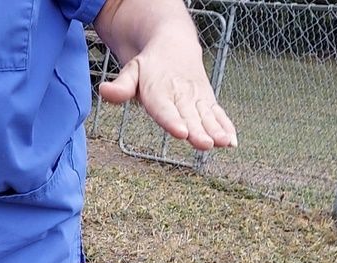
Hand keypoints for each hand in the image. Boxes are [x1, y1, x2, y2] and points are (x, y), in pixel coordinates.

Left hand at [99, 32, 236, 151]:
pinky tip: (232, 141)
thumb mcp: (131, 71)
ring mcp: (196, 99)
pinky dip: (226, 126)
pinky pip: (217, 114)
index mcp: (159, 91)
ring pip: (206, 117)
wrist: (174, 43)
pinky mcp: (207, 101)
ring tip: (223, 143)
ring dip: (216, 130)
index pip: (166, 109)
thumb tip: (104, 91)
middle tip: (206, 144)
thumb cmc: (149, 65)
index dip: (173, 121)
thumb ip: (121, 86)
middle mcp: (180, 96)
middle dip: (198, 131)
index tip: (181, 132)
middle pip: (190, 117)